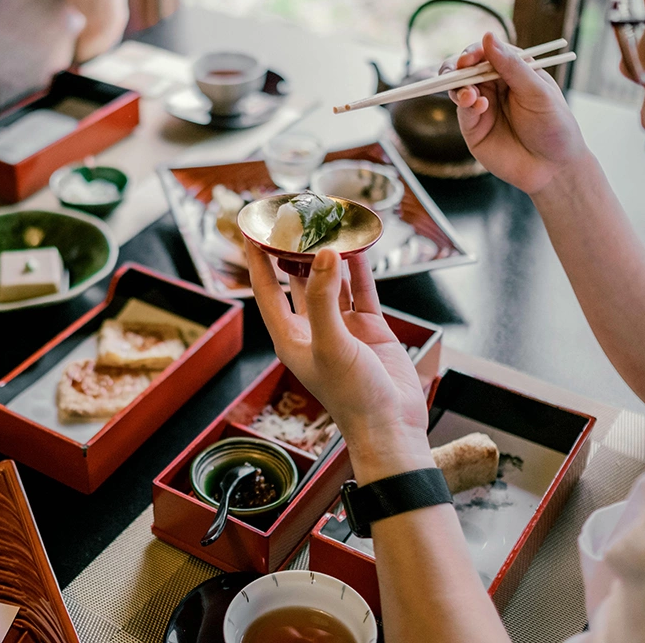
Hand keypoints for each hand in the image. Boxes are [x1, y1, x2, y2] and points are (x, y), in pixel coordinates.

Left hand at [246, 244, 432, 479]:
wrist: (392, 425)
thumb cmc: (352, 397)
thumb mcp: (331, 345)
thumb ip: (325, 299)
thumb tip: (326, 255)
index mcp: (289, 337)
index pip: (266, 290)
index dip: (257, 259)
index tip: (253, 229)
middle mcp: (312, 329)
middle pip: (297, 280)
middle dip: (295, 252)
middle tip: (296, 219)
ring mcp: (341, 327)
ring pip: (331, 281)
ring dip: (330, 256)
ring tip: (328, 225)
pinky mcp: (369, 328)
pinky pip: (361, 289)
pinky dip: (360, 269)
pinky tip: (358, 246)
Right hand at [445, 32, 588, 195]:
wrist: (553, 168)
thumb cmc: (554, 126)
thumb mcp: (538, 92)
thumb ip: (512, 66)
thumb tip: (489, 36)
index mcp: (514, 71)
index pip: (488, 52)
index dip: (476, 51)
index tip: (471, 56)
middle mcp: (495, 86)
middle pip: (466, 67)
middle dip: (458, 66)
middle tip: (460, 68)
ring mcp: (482, 106)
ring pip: (458, 87)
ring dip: (458, 85)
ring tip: (469, 94)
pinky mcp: (473, 128)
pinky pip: (462, 111)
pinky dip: (466, 105)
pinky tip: (479, 106)